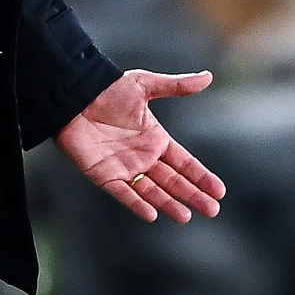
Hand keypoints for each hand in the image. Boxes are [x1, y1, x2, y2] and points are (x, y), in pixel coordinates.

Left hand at [55, 70, 225, 223]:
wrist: (74, 96)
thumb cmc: (108, 89)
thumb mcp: (145, 85)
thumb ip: (176, 86)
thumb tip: (208, 77)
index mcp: (155, 139)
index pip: (184, 162)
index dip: (201, 176)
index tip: (219, 191)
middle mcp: (143, 157)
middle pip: (173, 181)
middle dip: (192, 195)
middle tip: (212, 210)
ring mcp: (124, 168)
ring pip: (152, 191)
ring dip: (168, 204)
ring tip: (186, 217)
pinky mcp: (104, 175)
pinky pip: (123, 193)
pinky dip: (137, 204)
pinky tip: (152, 215)